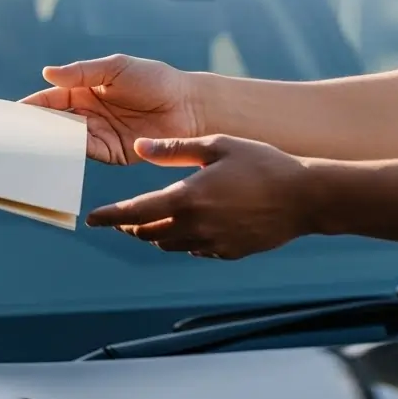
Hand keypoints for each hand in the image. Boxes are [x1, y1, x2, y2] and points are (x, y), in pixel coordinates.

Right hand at [20, 54, 203, 164]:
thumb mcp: (116, 67)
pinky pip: (86, 152)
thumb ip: (82, 71)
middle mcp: (89, 113)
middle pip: (54, 121)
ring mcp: (100, 134)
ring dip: (48, 139)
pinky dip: (69, 151)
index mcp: (86, 89)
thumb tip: (47, 73)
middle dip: (33, 126)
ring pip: (66, 138)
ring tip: (27, 141)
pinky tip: (56, 149)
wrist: (189, 106)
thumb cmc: (155, 80)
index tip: (10, 112)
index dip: (32, 104)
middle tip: (10, 132)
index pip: (52, 98)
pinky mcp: (112, 152)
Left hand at [85, 135, 313, 259]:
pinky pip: (195, 249)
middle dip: (130, 226)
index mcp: (187, 198)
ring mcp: (212, 243)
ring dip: (155, 234)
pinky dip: (184, 239)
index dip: (110, 216)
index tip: (91, 219)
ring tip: (152, 221)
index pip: (135, 212)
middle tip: (122, 218)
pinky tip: (190, 226)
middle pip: (148, 233)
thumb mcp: (217, 145)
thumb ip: (174, 150)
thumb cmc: (262, 163)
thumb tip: (139, 147)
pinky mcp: (229, 252)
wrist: (306, 198)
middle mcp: (195, 226)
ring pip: (169, 244)